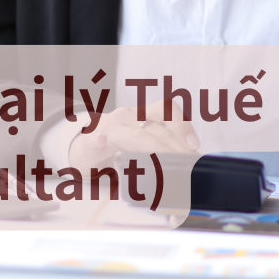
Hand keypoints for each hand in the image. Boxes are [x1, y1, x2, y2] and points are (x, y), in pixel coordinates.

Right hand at [69, 99, 199, 169]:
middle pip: (154, 128)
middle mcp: (127, 117)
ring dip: (152, 149)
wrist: (83, 146)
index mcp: (142, 115)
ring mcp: (108, 128)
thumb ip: (160, 149)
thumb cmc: (117, 145)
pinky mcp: (88, 142)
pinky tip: (100, 140)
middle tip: (188, 164)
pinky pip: (92, 139)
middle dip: (174, 147)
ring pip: (132, 135)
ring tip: (164, 162)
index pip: (166, 110)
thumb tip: (188, 168)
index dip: (182, 125)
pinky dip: (97, 139)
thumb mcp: (140, 141)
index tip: (194, 145)